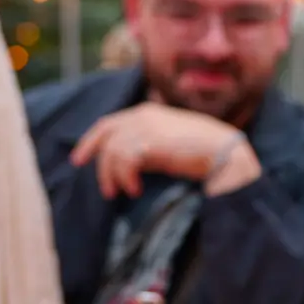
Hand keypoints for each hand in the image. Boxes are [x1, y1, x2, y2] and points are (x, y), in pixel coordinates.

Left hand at [70, 103, 259, 198]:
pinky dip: (125, 178)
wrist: (223, 152)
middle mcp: (143, 115)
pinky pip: (124, 161)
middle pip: (105, 135)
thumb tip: (127, 164)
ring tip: (126, 192)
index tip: (80, 159)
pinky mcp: (150, 142)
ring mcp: (146, 127)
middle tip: (106, 190)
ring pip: (112, 152)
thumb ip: (146, 147)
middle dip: (98, 162)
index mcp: (146, 112)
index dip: (90, 141)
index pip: (108, 123)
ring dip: (114, 176)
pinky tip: (135, 189)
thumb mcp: (167, 145)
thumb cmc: (201, 151)